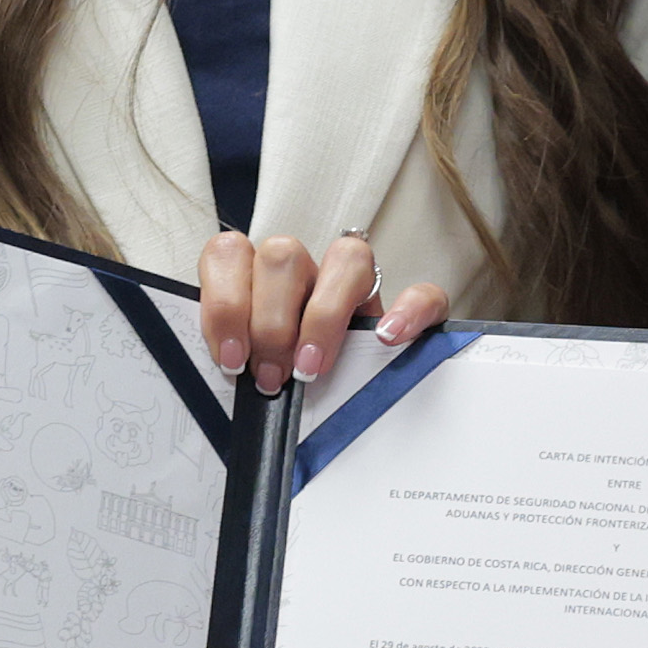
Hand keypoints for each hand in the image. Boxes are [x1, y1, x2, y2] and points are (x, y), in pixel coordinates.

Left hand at [195, 229, 449, 396]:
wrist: (347, 393)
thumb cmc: (282, 376)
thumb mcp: (252, 365)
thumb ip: (238, 356)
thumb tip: (225, 376)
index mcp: (258, 276)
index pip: (230, 254)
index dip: (225, 303)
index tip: (231, 357)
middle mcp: (306, 270)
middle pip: (282, 255)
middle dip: (270, 323)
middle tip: (269, 377)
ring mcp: (357, 284)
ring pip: (347, 255)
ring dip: (323, 316)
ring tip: (310, 368)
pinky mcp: (411, 307)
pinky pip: (422, 293)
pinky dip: (409, 310)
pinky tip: (388, 337)